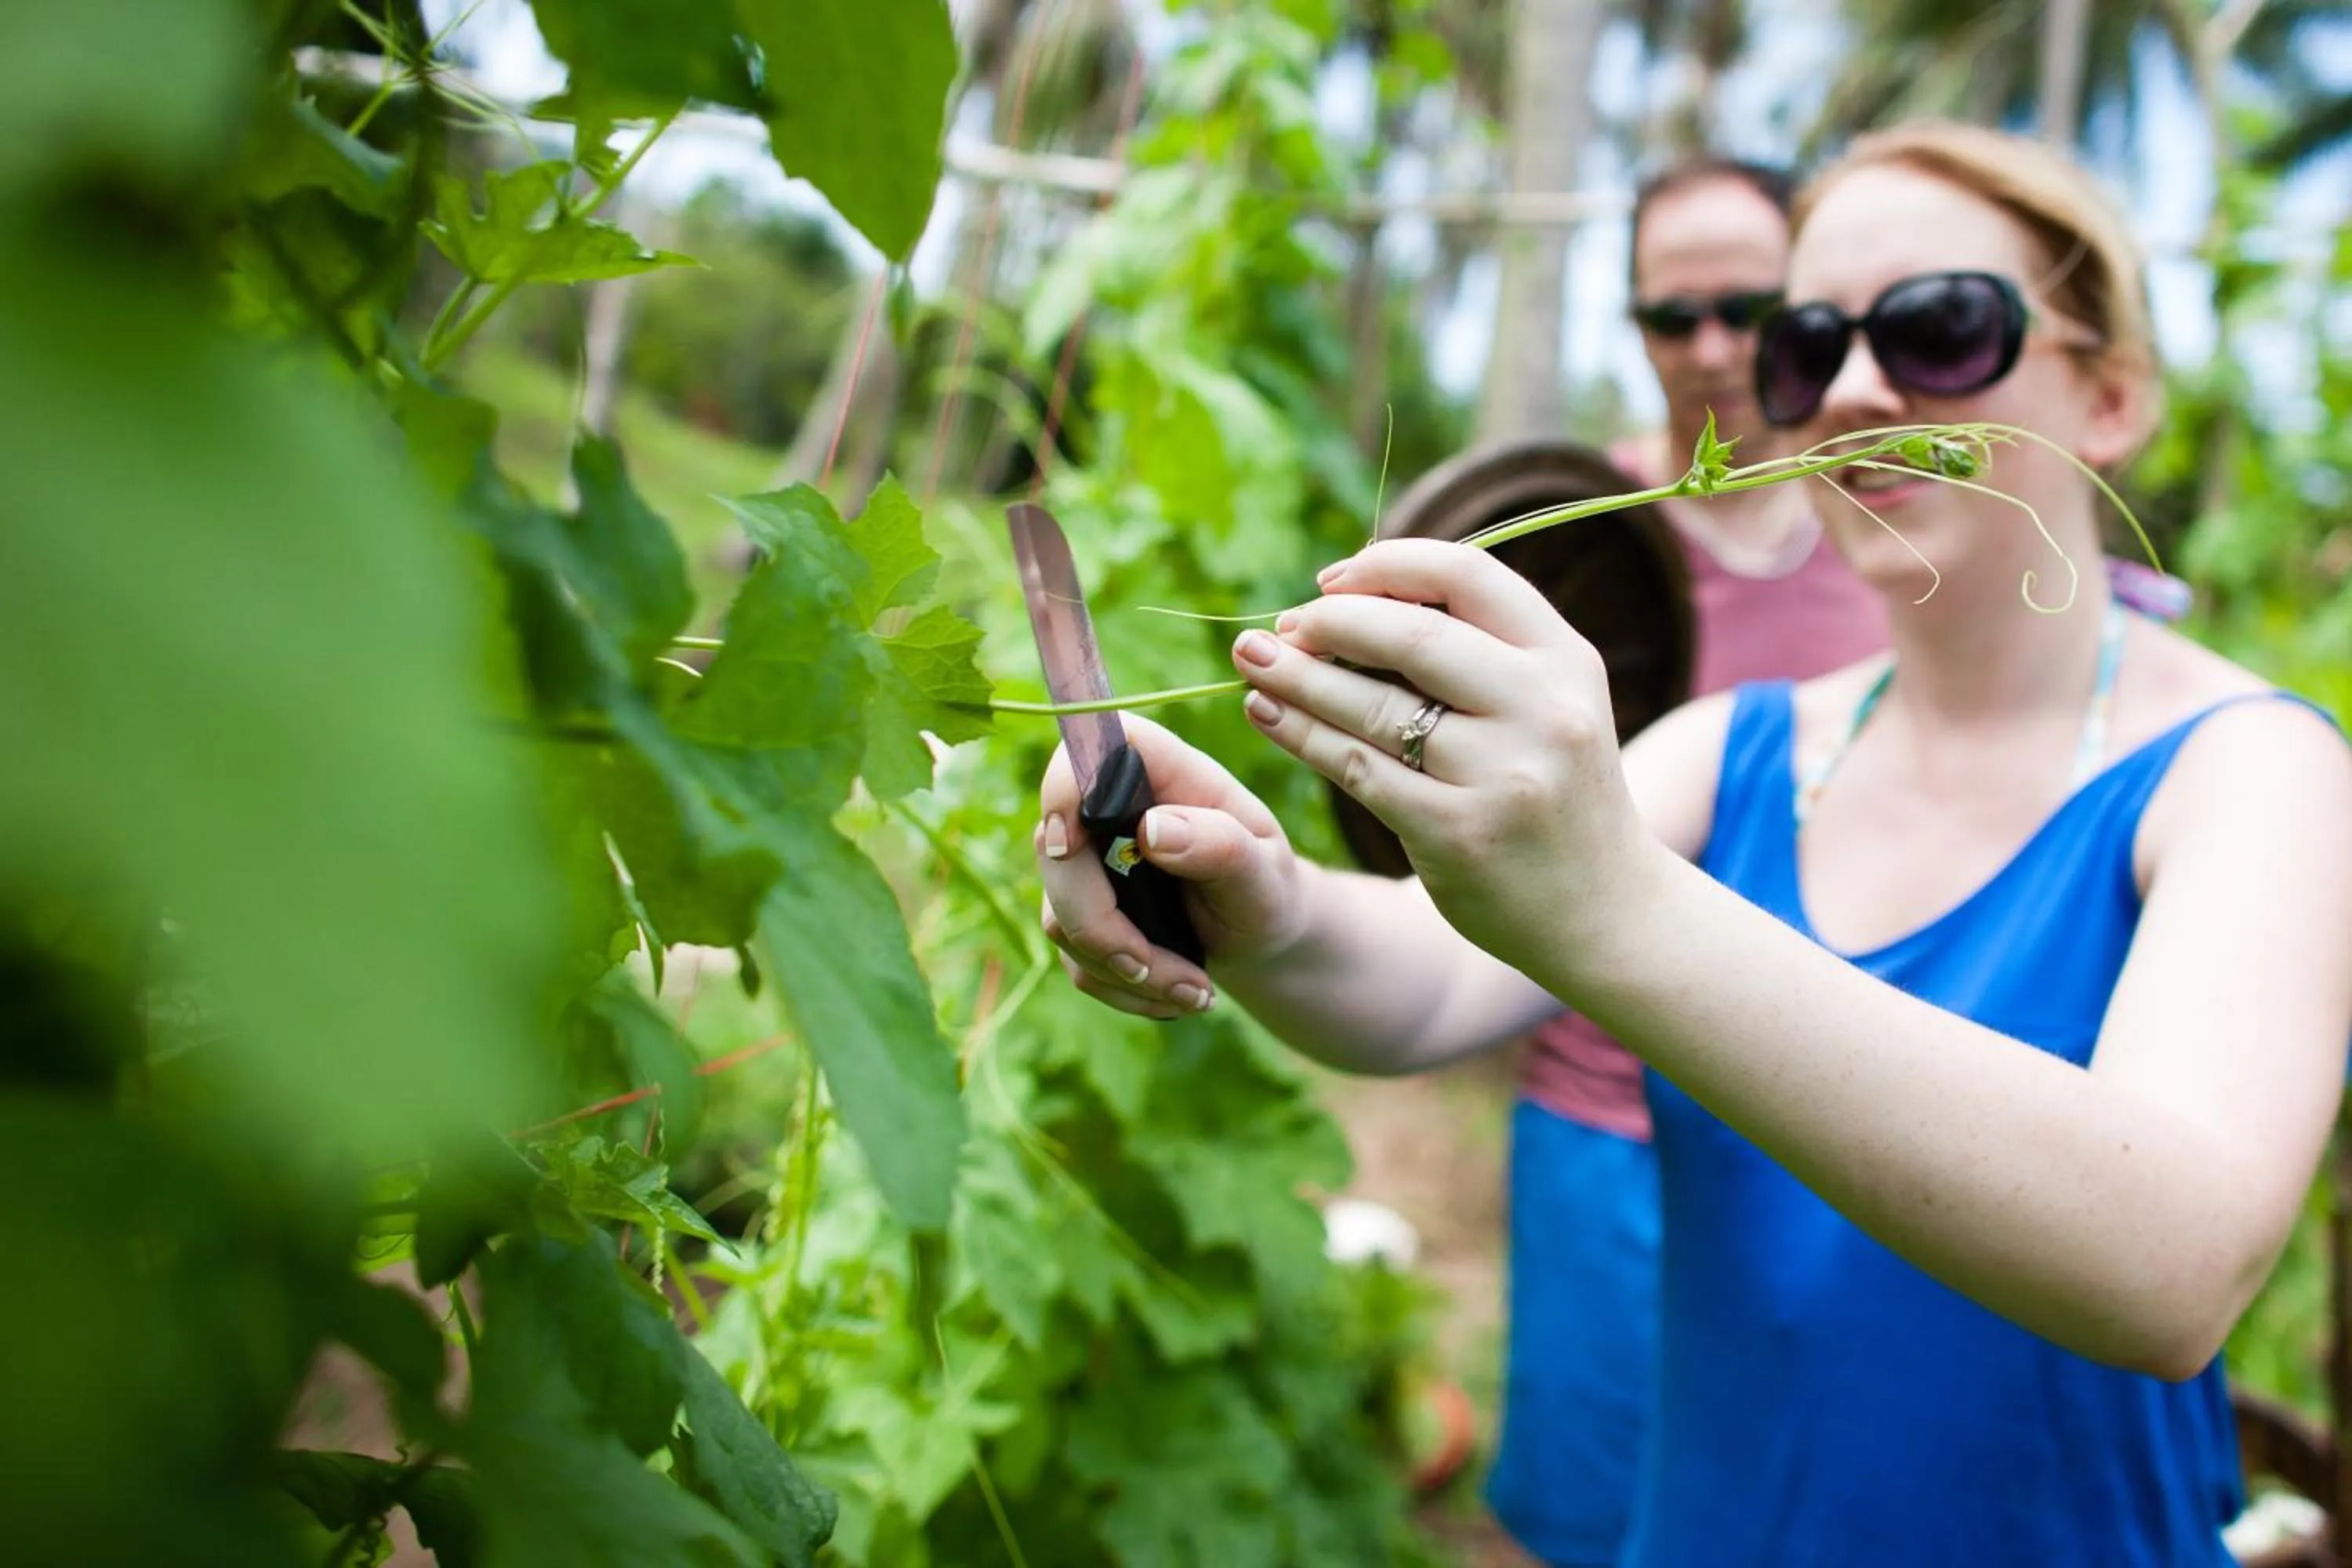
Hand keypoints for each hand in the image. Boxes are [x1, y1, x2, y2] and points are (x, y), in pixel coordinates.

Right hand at [1036, 712, 1307, 1020]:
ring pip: (1061, 919)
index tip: (1071, 845)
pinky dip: (1125, 989)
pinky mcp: (1079, 914)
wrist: (1260, 935)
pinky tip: (1176, 994)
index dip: (1061, 792)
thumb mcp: (1263, 870)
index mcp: (1154, 769)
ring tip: (1196, 991)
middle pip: (1054, 851)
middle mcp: (1107, 809)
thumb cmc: (1266, 886)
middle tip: (1158, 968)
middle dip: (1101, 926)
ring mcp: (1085, 863)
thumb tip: (1152, 830)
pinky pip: (1077, 961)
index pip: (1084, 752)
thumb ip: (1218, 844)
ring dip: (1127, 971)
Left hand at [1231, 539, 1647, 970]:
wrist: (1604, 912)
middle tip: (1280, 626)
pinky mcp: (1458, 833)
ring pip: (1374, 705)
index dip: (1386, 566)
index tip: (1329, 580)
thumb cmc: (1555, 793)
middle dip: (1329, 620)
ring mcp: (1502, 773)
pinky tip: (1267, 714)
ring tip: (1251, 660)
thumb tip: (1359, 595)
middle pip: (1411, 633)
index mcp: (1566, 659)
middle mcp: (1543, 708)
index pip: (1466, 575)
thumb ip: (1481, 650)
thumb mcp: (1551, 704)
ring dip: (1297, 676)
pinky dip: (1302, 734)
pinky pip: (1358, 769)